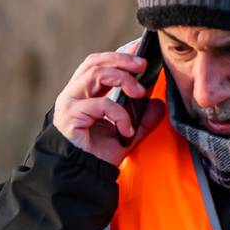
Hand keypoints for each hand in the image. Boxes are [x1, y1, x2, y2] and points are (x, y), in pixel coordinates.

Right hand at [52, 49, 166, 167]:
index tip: (141, 51)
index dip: (119, 54)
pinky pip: (101, 105)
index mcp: (83, 93)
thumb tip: (159, 104)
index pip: (99, 63)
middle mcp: (73, 94)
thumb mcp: (127, 134)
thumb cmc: (98, 155)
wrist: (82, 178)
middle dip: (122, 59)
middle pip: (95, 62)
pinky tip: (126, 130)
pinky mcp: (71, 116)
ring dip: (123, 79)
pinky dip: (120, 115)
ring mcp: (70, 103)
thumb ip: (142, 119)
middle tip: (143, 66)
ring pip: (96, 74)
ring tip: (140, 93)